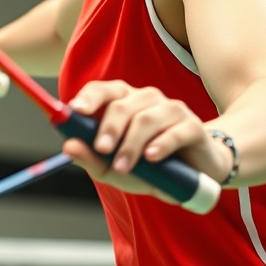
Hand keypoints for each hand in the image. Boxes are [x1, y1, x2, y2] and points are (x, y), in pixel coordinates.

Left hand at [63, 80, 233, 197]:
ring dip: (131, 144)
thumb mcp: (116, 169)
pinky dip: (161, 144)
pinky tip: (152, 157)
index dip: (89, 97)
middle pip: (123, 105)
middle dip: (109, 128)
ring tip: (124, 167)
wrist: (196, 176)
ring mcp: (172, 110)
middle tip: (101, 150)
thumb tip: (68, 146)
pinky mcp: (193, 126)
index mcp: (125, 102)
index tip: (76, 110)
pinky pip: (175, 131)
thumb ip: (92, 159)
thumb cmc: (151, 167)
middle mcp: (147, 99)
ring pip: (146, 119)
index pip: (103, 90)